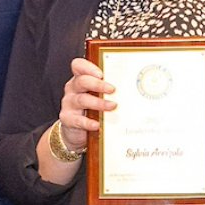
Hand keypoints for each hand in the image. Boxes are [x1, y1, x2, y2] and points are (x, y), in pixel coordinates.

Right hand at [37, 58, 115, 182]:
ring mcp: (67, 107)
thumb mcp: (99, 101)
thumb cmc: (92, 114)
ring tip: (112, 106)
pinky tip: (98, 126)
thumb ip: (109, 92)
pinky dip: (87, 122)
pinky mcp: (66, 122)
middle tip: (112, 87)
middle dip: (96, 82)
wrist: (74, 138)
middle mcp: (72, 92)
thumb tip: (137, 86)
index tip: (102, 70)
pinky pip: (75, 121)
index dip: (88, 66)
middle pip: (80, 80)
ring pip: (79, 99)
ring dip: (97, 102)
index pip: (78, 66)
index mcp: (79, 82)